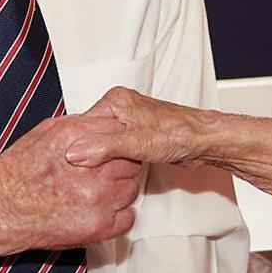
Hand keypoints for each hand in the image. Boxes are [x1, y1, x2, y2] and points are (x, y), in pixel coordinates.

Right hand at [0, 114, 141, 255]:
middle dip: (119, 166)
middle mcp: (92, 169)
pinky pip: (128, 217)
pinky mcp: (98, 227)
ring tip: (95, 192)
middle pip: (130, 161)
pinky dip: (117, 215)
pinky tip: (99, 210)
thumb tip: (106, 122)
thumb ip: (82, 126)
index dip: (117, 142)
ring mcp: (97, 199)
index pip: (121, 133)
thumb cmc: (17, 172)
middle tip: (102, 173)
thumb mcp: (47, 132)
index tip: (112, 149)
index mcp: (78, 140)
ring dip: (118, 191)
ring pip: (131, 189)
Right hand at [65, 87, 213, 168]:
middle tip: (82, 171)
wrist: (203, 141)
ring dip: (101, 157)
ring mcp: (129, 122)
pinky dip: (113, 159)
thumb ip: (103, 147)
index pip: (82, 122)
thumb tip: (74, 153)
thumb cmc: (179, 134)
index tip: (68, 162)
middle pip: (91, 133)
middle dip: (88, 152)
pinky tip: (113, 169)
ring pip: (103, 142)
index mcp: (116, 100)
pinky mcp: (137, 135)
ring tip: (96, 172)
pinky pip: (116, 148)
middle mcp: (121, 108)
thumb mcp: (135, 143)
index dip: (75, 144)